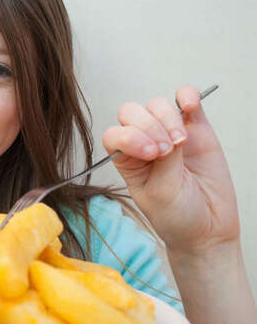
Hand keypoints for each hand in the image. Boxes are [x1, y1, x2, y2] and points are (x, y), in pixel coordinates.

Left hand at [102, 86, 238, 255]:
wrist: (208, 227)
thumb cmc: (176, 216)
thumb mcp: (161, 194)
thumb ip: (163, 162)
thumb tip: (170, 134)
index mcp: (125, 159)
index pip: (115, 134)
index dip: (129, 137)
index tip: (149, 154)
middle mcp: (143, 142)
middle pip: (132, 113)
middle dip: (148, 127)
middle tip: (166, 151)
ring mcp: (169, 132)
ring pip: (158, 105)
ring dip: (168, 119)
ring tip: (180, 143)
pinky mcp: (196, 128)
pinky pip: (187, 99)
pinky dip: (187, 96)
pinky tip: (190, 105)